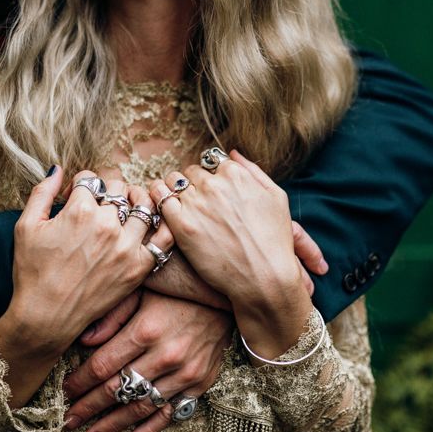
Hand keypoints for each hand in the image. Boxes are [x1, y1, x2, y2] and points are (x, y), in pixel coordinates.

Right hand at [0, 168, 172, 357]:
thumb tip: (58, 169)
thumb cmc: (32, 272)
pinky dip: (162, 225)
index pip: (90, 179)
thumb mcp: (26, 226)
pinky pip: (164, 237)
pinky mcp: (139, 267)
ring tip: (126, 208)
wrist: (46, 316)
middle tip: (99, 204)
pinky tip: (149, 224)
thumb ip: (42, 192)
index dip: (81, 184)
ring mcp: (126, 246)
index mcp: (80, 210)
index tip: (75, 196)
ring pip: (143, 205)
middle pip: (117, 188)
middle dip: (106, 191)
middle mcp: (107, 224)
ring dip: (135, 200)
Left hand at [62, 291, 231, 431]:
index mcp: (146, 331)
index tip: (65, 391)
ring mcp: (184, 374)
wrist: (225, 298)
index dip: (80, 381)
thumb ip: (113, 314)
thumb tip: (84, 340)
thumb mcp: (142, 290)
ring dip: (112, 425)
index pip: (103, 365)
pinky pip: (170, 413)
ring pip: (140, 407)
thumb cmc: (176, 291)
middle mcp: (165, 356)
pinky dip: (149, 431)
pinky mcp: (199, 384)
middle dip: (88, 407)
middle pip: (117, 390)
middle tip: (68, 420)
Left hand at [150, 151, 312, 358]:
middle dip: (191, 185)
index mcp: (235, 174)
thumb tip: (231, 153)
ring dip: (173, 190)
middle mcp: (214, 184)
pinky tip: (162, 210)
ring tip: (178, 207)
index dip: (210, 177)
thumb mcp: (276, 197)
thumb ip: (253, 171)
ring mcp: (196, 204)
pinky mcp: (181, 224)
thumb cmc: (274, 241)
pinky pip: (158, 198)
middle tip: (195, 204)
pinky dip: (156, 199)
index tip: (210, 192)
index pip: (211, 162)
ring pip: (172, 182)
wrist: (264, 278)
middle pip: (190, 172)